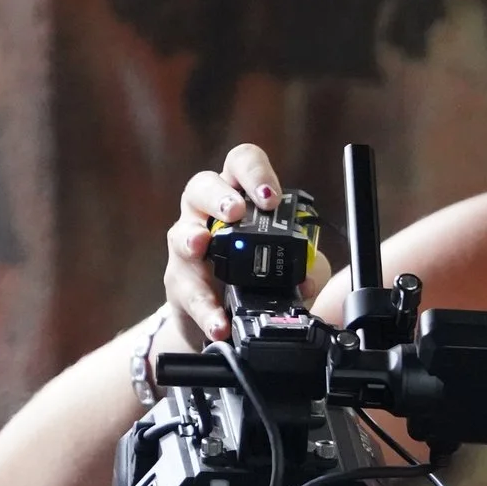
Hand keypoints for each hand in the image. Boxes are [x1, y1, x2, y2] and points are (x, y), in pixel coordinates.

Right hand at [162, 143, 290, 344]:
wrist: (222, 314)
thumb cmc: (254, 274)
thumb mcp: (289, 266)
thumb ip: (306, 268)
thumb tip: (307, 279)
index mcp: (238, 196)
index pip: (241, 164)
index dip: (254, 173)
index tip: (270, 197)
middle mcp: (205, 214)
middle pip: (200, 187)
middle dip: (217, 196)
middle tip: (235, 211)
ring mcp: (187, 247)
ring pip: (181, 233)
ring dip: (192, 238)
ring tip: (202, 246)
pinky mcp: (179, 284)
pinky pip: (188, 293)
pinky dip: (205, 309)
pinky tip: (219, 322)